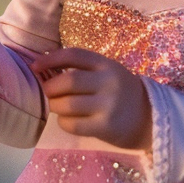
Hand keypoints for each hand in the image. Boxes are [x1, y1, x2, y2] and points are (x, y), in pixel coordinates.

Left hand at [30, 48, 152, 150]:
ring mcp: (108, 105)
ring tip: (57, 106)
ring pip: (67, 104)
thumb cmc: (118, 92)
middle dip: (50, 87)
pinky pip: (73, 124)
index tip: (35, 66)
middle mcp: (108, 82)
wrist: (148, 118)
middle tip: (48, 92)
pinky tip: (67, 120)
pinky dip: (63, 122)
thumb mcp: (106, 72)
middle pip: (68, 81)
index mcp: (106, 64)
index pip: (73, 55)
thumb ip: (81, 69)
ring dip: (55, 106)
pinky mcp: (106, 127)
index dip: (50, 59)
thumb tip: (43, 69)